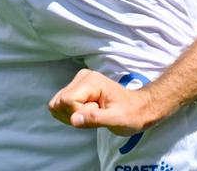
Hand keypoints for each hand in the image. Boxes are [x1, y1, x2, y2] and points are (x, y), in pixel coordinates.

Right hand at [50, 69, 164, 134]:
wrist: (139, 108)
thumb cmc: (131, 114)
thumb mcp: (116, 120)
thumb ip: (94, 119)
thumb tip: (73, 119)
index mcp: (91, 81)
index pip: (66, 101)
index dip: (79, 113)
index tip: (98, 111)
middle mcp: (82, 77)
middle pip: (58, 103)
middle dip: (74, 114)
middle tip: (97, 112)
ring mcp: (78, 82)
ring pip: (57, 105)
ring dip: (73, 115)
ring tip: (95, 112)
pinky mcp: (77, 89)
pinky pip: (60, 106)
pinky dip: (72, 114)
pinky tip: (89, 112)